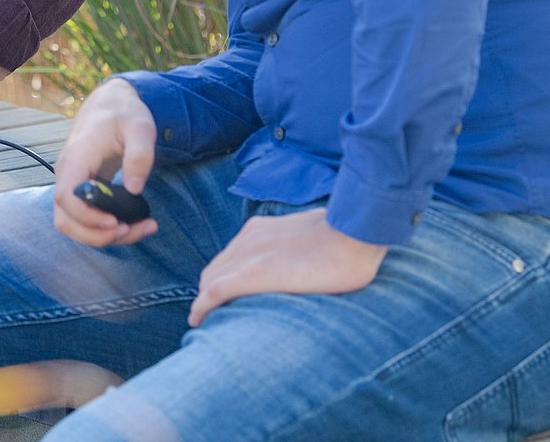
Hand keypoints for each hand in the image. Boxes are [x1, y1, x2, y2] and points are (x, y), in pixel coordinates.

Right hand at [52, 77, 159, 247]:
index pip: (66, 197)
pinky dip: (104, 230)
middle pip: (65, 219)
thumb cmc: (123, 114)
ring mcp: (71, 185)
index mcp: (76, 158)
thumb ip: (140, 154)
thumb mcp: (140, 126)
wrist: (110, 105)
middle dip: (96, 235)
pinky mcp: (81, 192)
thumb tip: (134, 188)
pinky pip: (84, 220)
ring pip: (73, 225)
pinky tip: (132, 225)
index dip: (87, 217)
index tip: (116, 222)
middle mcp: (67, 175)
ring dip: (101, 237)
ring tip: (137, 229)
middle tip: (129, 229)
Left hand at [187, 207, 387, 325]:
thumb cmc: (346, 238)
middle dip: (211, 291)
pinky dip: (201, 307)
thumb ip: (303, 246)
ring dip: (206, 301)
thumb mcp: (316, 236)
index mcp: (261, 229)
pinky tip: (197, 321)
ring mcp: (247, 254)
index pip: (232, 256)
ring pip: (210, 280)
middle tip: (216, 314)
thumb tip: (314, 258)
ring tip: (209, 321)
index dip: (226, 277)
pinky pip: (213, 293)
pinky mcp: (250, 274)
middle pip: (216, 269)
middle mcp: (248, 239)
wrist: (352, 236)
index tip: (227, 295)